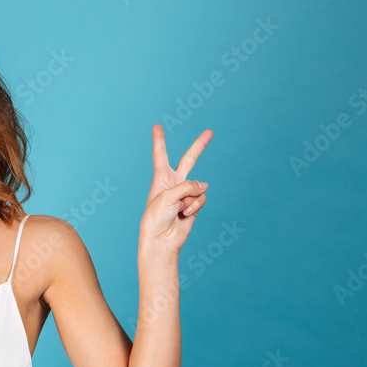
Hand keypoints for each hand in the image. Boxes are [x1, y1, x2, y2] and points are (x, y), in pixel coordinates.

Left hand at [139, 124, 212, 255]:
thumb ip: (187, 186)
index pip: (160, 155)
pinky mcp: (194, 205)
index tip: (157, 126)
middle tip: (210, 132)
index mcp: (160, 178)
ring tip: (178, 209)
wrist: (161, 240)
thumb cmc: (156, 218)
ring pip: (198, 187)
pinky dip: (194, 206)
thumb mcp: (166, 196)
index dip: (159, 140)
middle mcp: (174, 183)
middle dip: (200, 146)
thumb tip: (204, 187)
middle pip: (189, 160)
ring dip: (190, 198)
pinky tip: (184, 215)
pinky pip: (201, 198)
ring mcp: (185, 194)